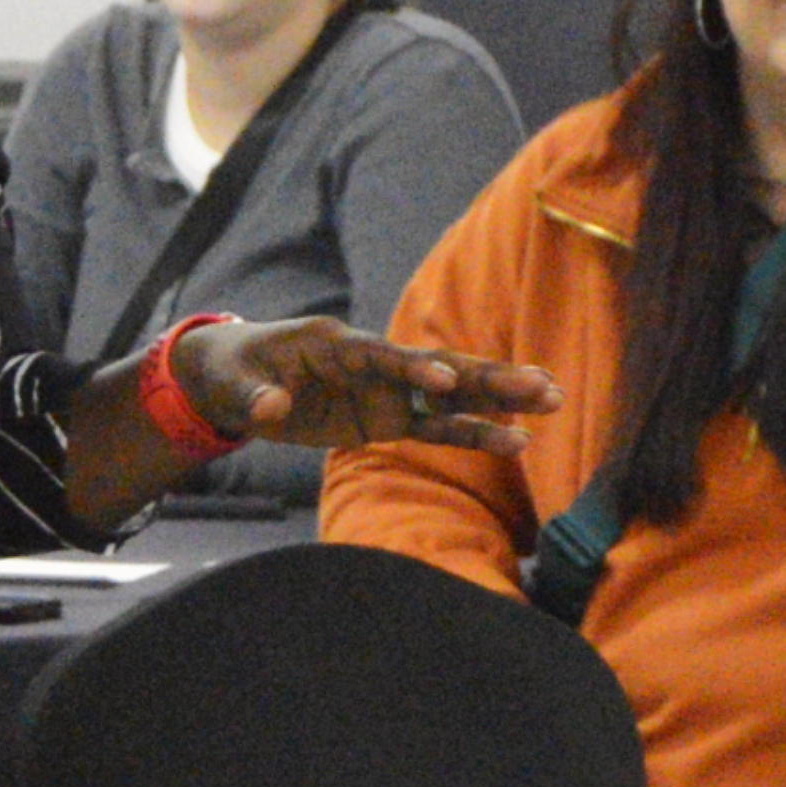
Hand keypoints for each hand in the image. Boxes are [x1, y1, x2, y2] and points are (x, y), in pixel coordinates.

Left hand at [194, 317, 556, 459]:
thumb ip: (256, 398)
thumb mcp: (234, 384)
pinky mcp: (387, 419)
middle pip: (437, 366)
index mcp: (334, 345)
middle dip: (487, 376)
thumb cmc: (234, 372)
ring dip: (498, 399)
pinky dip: (474, 433)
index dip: (410, 367)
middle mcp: (372, 363)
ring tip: (551, 401)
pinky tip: (516, 441)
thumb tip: (272, 411)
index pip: (380, 355)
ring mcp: (386, 391)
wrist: (236, 378)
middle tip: (541, 383)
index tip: (442, 380)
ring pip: (451, 394)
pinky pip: (437, 428)